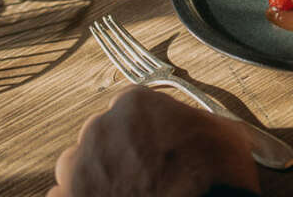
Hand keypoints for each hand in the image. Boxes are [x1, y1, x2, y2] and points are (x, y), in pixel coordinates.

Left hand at [50, 87, 258, 196]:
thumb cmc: (213, 177)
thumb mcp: (225, 136)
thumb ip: (204, 123)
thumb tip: (207, 130)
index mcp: (134, 104)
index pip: (133, 111)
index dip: (147, 133)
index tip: (158, 152)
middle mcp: (99, 128)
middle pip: (103, 137)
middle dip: (120, 156)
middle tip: (147, 179)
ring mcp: (78, 167)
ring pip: (80, 167)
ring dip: (98, 179)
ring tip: (128, 195)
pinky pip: (66, 196)